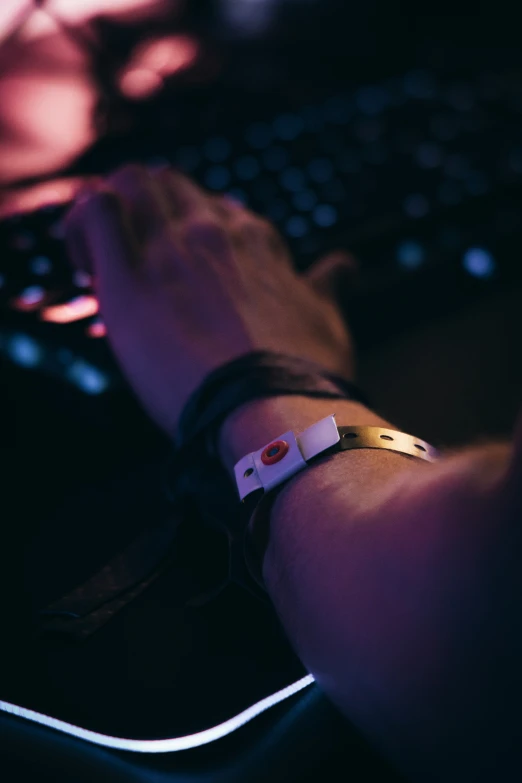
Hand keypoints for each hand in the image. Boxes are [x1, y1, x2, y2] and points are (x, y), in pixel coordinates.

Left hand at [65, 164, 355, 436]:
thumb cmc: (305, 375)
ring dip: (109, 208)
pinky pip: (95, 213)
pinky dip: (82, 223)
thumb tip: (344, 263)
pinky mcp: (129, 281)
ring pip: (128, 183)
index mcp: (254, 240)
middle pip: (166, 184)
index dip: (188, 229)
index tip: (178, 266)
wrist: (276, 411)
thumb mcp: (329, 320)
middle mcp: (212, 233)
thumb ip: (329, 286)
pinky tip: (83, 264)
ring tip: (98, 258)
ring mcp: (169, 251)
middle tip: (131, 257)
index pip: (212, 207)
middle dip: (143, 210)